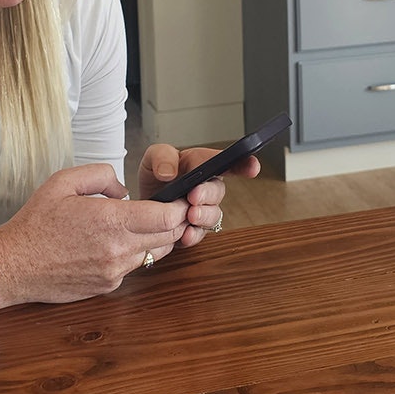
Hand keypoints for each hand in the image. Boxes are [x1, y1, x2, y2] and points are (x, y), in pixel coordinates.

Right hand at [0, 163, 187, 307]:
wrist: (12, 266)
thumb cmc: (35, 223)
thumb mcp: (64, 181)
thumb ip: (102, 176)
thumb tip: (126, 191)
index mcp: (110, 221)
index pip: (167, 217)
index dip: (179, 207)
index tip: (178, 198)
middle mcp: (117, 250)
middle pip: (169, 237)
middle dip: (175, 222)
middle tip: (169, 209)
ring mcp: (114, 272)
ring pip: (156, 254)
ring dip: (157, 239)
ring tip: (143, 224)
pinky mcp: (108, 286)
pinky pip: (134, 268)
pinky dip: (134, 254)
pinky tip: (116, 243)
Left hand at [136, 142, 259, 247]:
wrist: (141, 203)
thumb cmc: (154, 176)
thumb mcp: (153, 157)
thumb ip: (161, 157)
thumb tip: (168, 172)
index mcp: (202, 164)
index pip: (229, 162)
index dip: (244, 164)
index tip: (253, 167)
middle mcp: (207, 188)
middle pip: (218, 191)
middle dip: (208, 194)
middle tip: (193, 196)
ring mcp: (202, 209)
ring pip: (213, 215)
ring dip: (203, 216)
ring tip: (189, 215)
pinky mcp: (193, 229)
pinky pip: (199, 234)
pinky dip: (193, 235)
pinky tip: (184, 234)